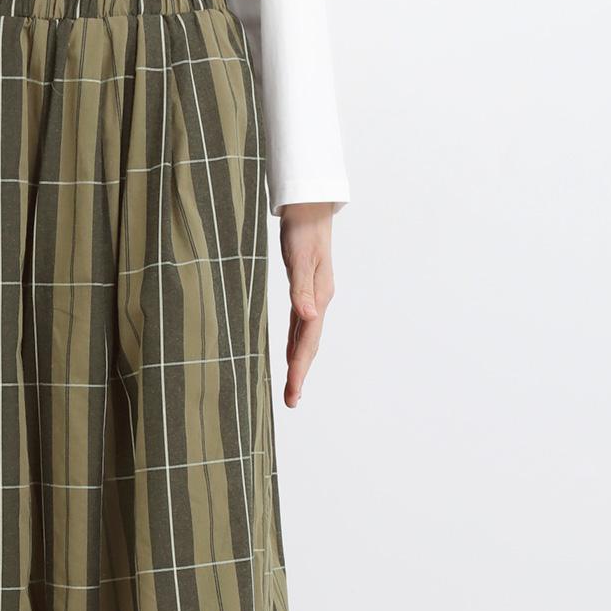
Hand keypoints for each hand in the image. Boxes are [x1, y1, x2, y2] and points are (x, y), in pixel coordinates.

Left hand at [279, 203, 335, 407]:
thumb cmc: (302, 231)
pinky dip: (296, 344)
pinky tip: (291, 354)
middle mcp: (318, 302)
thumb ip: (302, 289)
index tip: (293, 391)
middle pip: (309, 346)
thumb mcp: (299, 259)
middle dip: (300, 374)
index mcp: (319, 298)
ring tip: (293, 387)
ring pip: (306, 338)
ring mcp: (313, 298)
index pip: (307, 341)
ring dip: (299, 363)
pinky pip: (300, 326)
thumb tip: (309, 317)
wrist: (309, 208)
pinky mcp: (305, 292)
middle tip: (291, 401)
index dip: (299, 368)